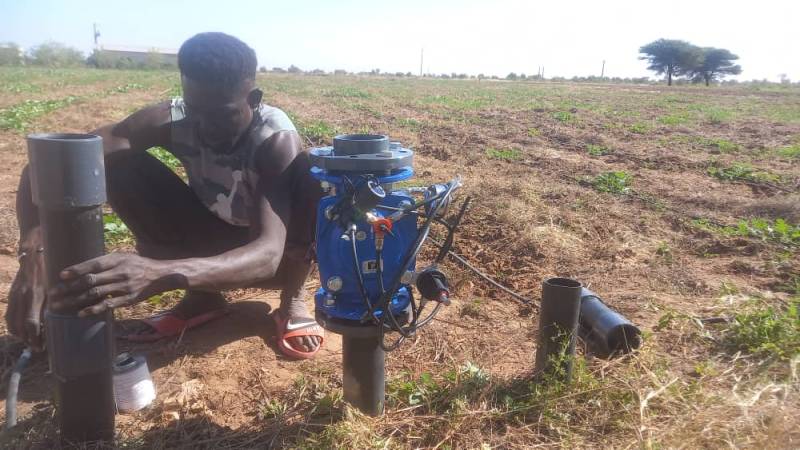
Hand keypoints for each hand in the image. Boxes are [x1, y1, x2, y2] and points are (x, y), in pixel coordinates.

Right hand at [6, 228, 46, 349]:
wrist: (34, 253)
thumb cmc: (52, 268)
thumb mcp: (57, 286)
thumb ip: (57, 302)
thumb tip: (60, 320)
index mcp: (35, 296)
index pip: (32, 324)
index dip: (36, 338)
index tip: (42, 347)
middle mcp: (22, 298)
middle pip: (20, 327)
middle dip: (27, 340)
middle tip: (37, 348)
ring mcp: (14, 296)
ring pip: (12, 323)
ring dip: (19, 335)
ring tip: (29, 341)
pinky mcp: (11, 295)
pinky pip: (9, 315)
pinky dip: (14, 326)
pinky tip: (21, 330)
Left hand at [50, 253, 171, 316]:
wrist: (161, 275)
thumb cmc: (138, 265)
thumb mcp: (124, 257)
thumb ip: (105, 262)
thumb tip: (82, 269)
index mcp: (117, 260)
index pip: (93, 264)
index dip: (77, 270)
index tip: (61, 275)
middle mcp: (119, 272)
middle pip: (90, 280)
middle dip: (69, 288)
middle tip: (53, 294)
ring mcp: (123, 287)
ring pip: (95, 294)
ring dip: (75, 300)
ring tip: (60, 305)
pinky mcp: (128, 299)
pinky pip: (108, 305)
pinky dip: (93, 309)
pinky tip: (81, 313)